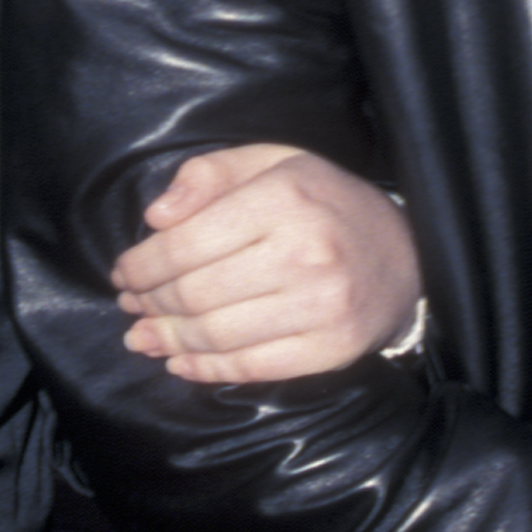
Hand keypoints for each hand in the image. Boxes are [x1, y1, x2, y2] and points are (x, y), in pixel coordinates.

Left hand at [113, 142, 418, 383]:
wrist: (408, 251)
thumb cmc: (324, 201)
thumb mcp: (271, 162)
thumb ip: (209, 175)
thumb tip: (155, 217)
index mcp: (283, 198)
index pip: (185, 244)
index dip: (141, 265)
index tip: (123, 273)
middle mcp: (304, 253)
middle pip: (196, 293)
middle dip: (151, 303)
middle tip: (132, 305)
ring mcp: (322, 306)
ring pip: (218, 334)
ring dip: (168, 340)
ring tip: (143, 336)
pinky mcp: (333, 348)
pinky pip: (253, 366)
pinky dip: (207, 369)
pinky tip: (179, 363)